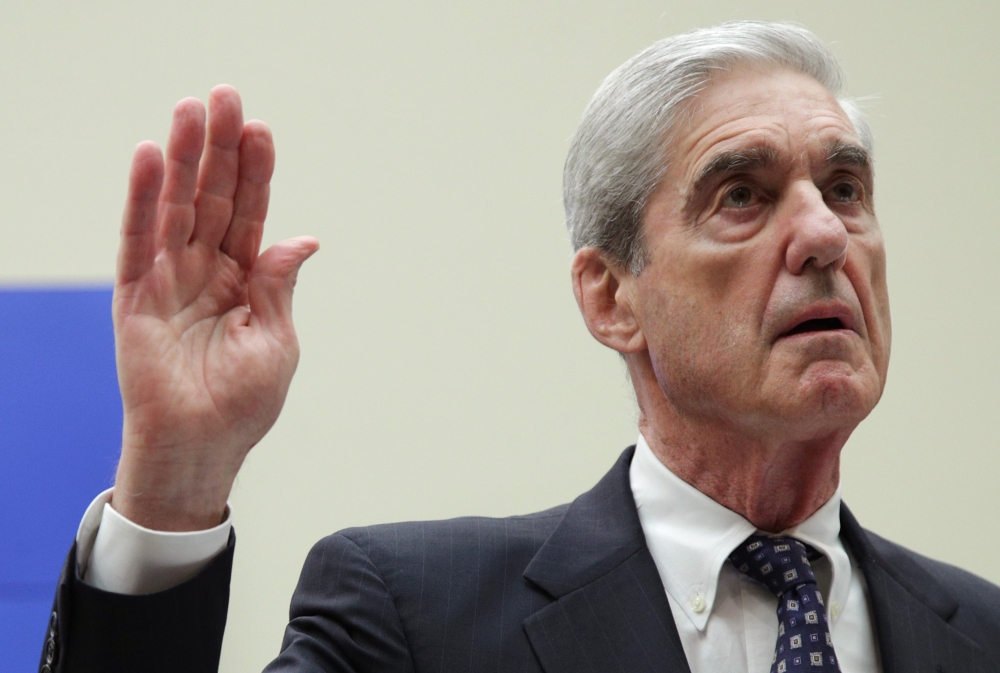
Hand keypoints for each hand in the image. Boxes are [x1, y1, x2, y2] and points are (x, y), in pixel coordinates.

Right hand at [110, 86, 318, 530]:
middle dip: (220, 149)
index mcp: (244, 281)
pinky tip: (148, 159)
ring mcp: (170, 281)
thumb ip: (278, 284)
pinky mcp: (136, 298)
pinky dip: (142, 201)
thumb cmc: (243, 403)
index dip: (256, 173)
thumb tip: (303, 238)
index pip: (250, 213)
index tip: (262, 130)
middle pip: (212, 197)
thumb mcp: (276, 340)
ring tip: (191, 109)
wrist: (202, 449)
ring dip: (182, 158)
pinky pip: (138, 241)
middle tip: (225, 96)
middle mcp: (206, 272)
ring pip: (176, 207)